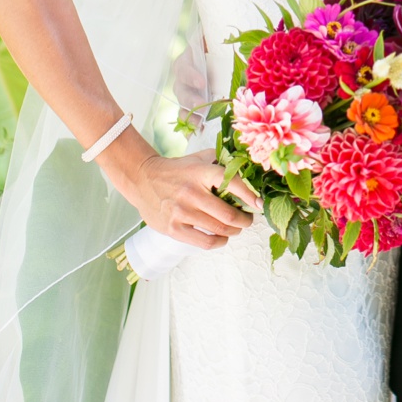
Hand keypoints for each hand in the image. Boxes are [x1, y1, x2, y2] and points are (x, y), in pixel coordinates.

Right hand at [119, 148, 258, 250]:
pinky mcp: (173, 228)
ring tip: (236, 228)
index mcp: (200, 173)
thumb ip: (220, 160)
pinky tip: (222, 238)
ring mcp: (181, 212)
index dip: (250, 196)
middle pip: (229, 215)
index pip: (232, 183)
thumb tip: (247, 167)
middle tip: (248, 219)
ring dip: (234, 231)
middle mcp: (191, 192)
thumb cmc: (175, 170)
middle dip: (245, 220)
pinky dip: (219, 242)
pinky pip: (205, 242)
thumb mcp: (197, 159)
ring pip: (219, 230)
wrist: (142, 179)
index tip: (259, 204)